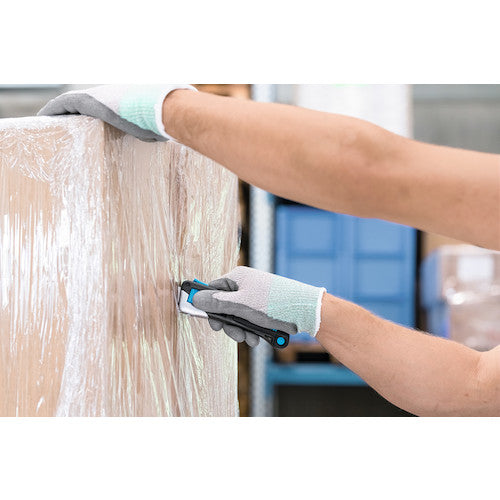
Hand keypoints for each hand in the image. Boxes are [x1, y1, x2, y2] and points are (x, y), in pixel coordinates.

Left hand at [38, 84, 195, 141]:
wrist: (168, 110)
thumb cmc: (171, 122)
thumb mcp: (166, 127)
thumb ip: (162, 133)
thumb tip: (178, 148)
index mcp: (127, 101)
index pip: (106, 106)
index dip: (96, 115)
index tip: (90, 127)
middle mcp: (112, 94)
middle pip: (87, 105)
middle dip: (76, 116)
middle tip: (67, 130)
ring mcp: (101, 96)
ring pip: (74, 105)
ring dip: (63, 115)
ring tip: (53, 127)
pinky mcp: (90, 101)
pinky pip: (65, 105)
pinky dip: (54, 112)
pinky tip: (45, 120)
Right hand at [192, 266, 325, 346]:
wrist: (305, 311)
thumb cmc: (274, 303)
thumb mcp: (241, 305)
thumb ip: (217, 302)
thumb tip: (195, 297)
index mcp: (237, 277)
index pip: (213, 289)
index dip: (208, 306)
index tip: (209, 321)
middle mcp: (245, 285)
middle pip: (225, 306)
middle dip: (228, 323)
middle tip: (234, 335)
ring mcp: (255, 297)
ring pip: (238, 316)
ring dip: (241, 330)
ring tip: (249, 339)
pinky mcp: (264, 308)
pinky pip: (250, 320)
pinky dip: (252, 330)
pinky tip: (257, 338)